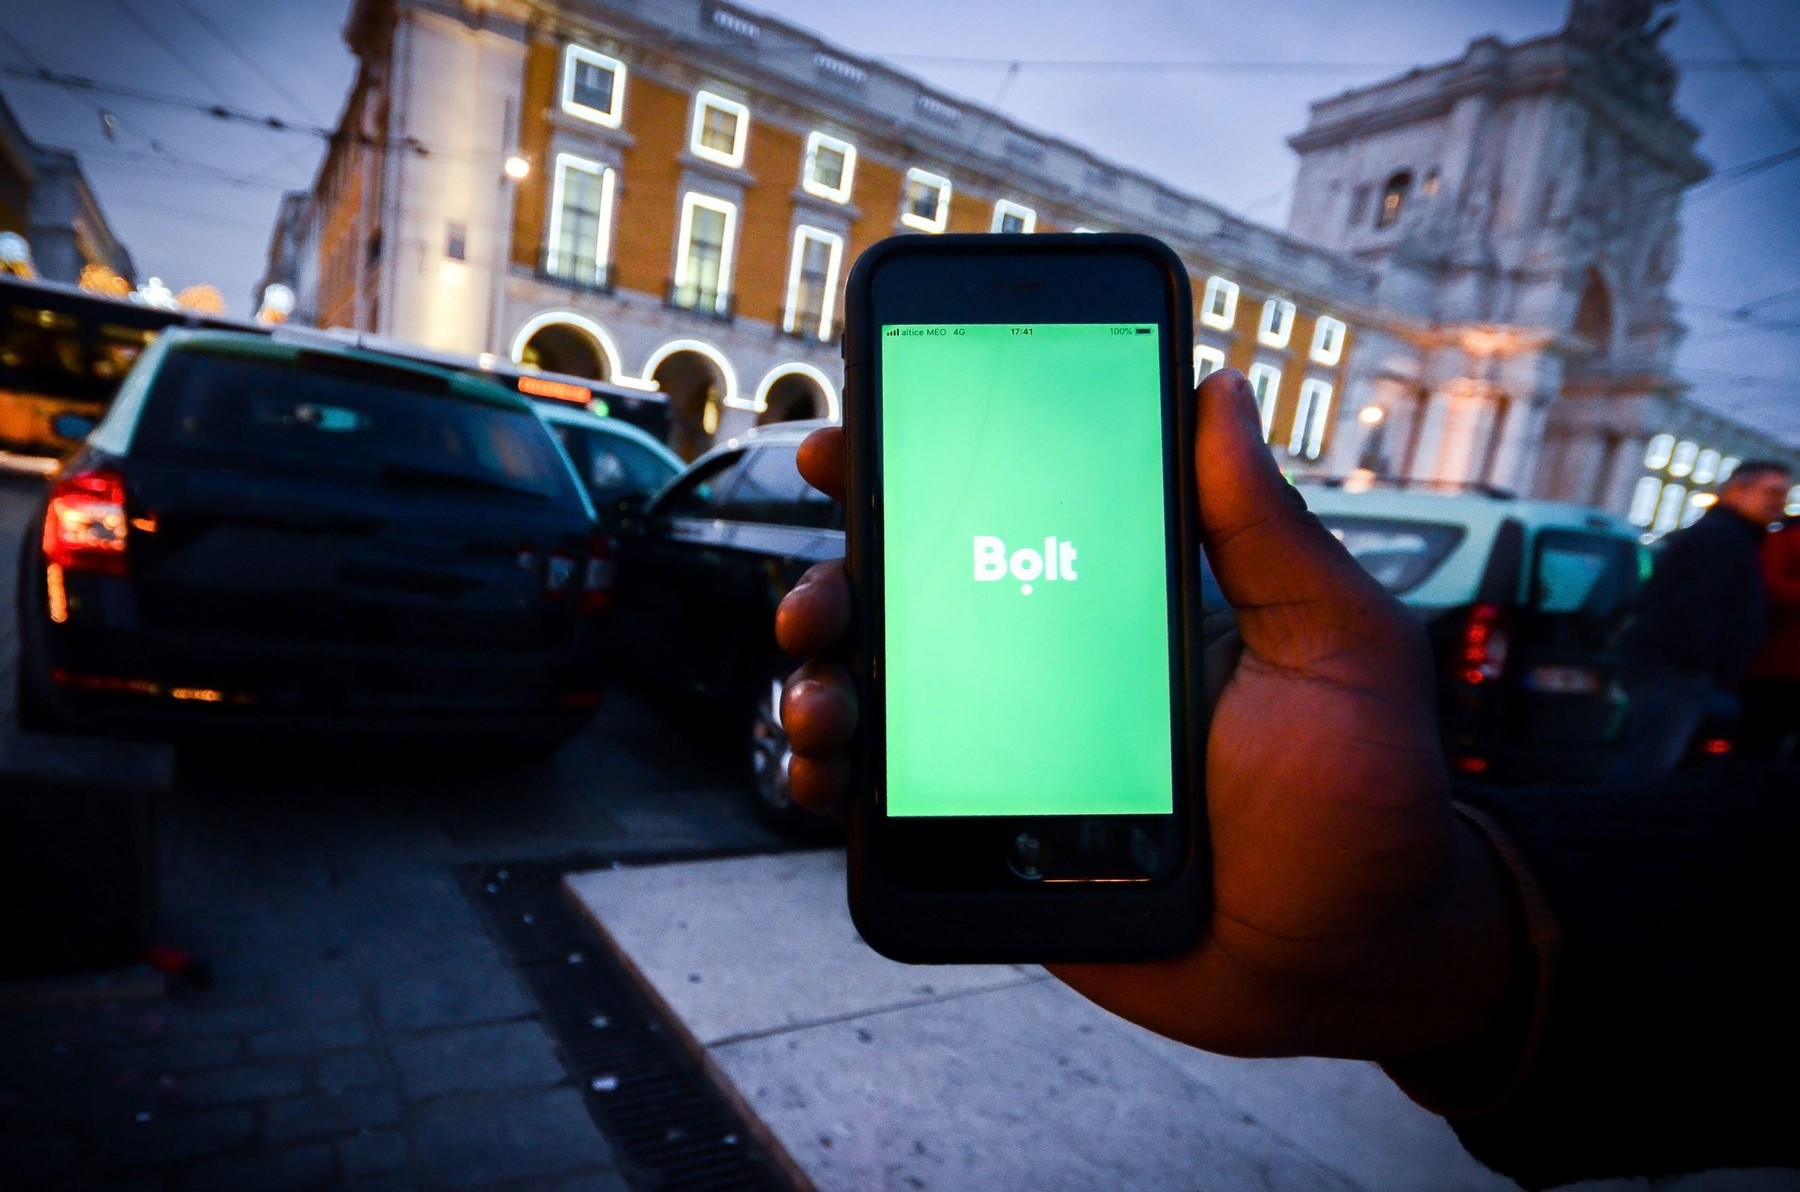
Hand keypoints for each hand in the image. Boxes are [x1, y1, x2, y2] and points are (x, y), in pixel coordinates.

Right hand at [776, 370, 1524, 1064]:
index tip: (847, 443)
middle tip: (819, 602)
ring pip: (883, 697)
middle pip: (911, 602)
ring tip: (819, 702)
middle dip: (834, 583)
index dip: (914, 472)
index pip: (1002, 514)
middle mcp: (1052, 667)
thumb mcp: (1335, 643)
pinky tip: (824, 776)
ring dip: (817, 682)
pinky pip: (891, 805)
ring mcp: (1016, 754)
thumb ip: (1268, 529)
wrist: (1351, 963)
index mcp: (1120, 603)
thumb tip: (1218, 389)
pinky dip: (834, 783)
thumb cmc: (1362, 798)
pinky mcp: (997, 839)